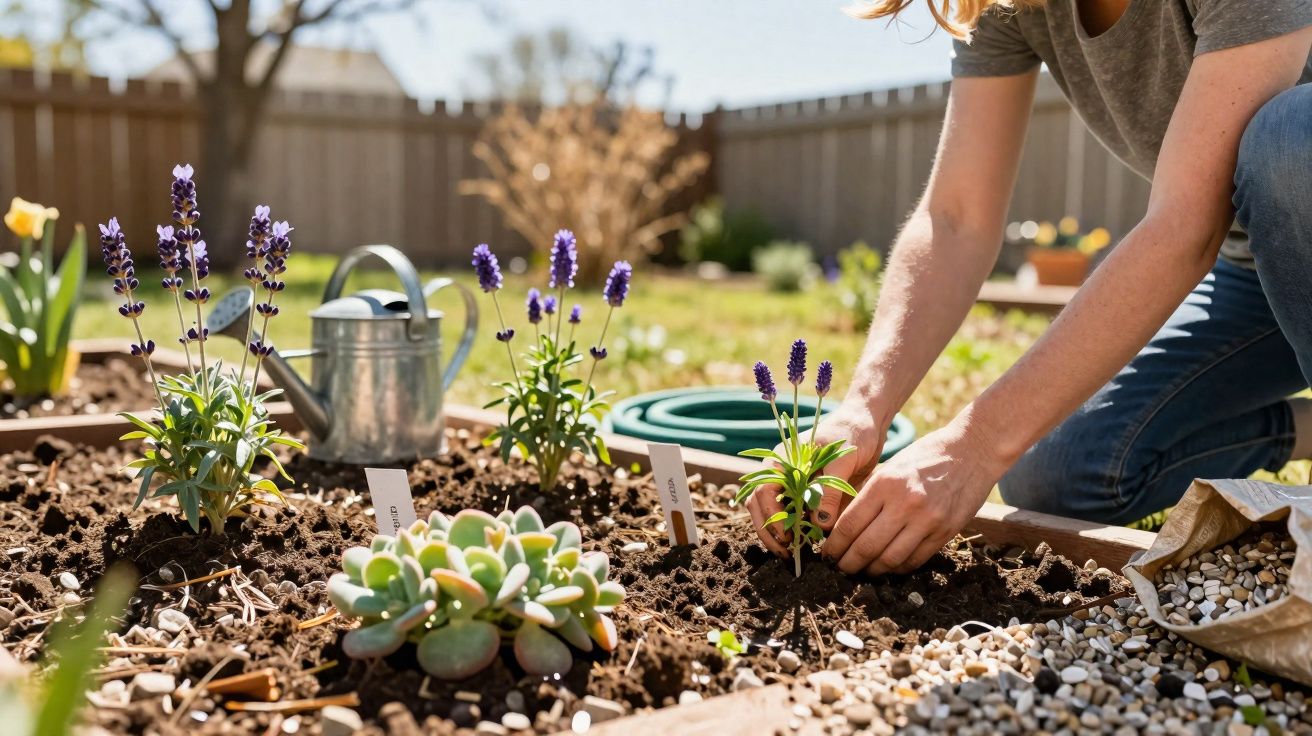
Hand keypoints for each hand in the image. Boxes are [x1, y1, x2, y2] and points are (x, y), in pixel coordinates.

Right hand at [746, 400, 887, 557]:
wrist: (867, 425)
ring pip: (771, 512)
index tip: (787, 535)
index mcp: (782, 459)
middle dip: (769, 531)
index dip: (771, 515)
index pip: (763, 490)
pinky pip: (791, 515)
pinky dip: (793, 531)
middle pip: (760, 505)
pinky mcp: (805, 494)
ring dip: (777, 534)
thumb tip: (820, 524)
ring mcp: (791, 484)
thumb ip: (829, 490)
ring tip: (792, 553)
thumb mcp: (841, 460)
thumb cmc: (852, 433)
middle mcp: (781, 473)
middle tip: (786, 552)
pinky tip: (804, 543)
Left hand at [821, 417, 1006, 574]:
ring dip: (872, 570)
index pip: (850, 524)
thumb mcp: (889, 467)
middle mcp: (905, 503)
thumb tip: (839, 524)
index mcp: (885, 483)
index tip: (826, 553)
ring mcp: (928, 520)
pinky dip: (897, 568)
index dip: (834, 545)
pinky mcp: (945, 532)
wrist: (971, 452)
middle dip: (848, 563)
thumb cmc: (924, 457)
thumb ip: (866, 495)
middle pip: (866, 546)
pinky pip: (915, 559)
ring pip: (890, 559)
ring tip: (862, 570)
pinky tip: (888, 566)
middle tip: (839, 568)